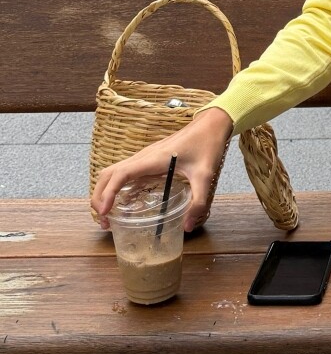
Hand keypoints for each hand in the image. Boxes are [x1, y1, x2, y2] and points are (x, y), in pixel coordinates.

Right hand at [93, 109, 232, 234]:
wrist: (209, 126)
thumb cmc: (206, 146)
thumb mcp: (205, 177)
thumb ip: (197, 202)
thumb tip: (187, 227)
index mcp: (152, 159)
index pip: (121, 174)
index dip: (108, 193)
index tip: (104, 212)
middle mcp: (143, 158)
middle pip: (109, 174)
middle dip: (100, 196)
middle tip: (104, 221)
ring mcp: (143, 159)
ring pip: (113, 173)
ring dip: (105, 192)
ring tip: (109, 217)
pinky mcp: (148, 162)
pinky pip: (125, 175)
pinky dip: (117, 189)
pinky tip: (123, 206)